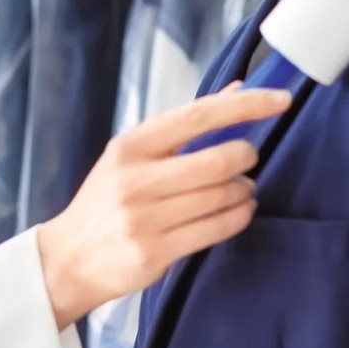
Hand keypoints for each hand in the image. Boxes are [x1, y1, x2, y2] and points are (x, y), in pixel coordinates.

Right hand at [37, 86, 291, 330]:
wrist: (68, 259)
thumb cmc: (109, 200)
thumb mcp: (135, 154)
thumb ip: (185, 125)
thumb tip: (237, 88)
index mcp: (132, 145)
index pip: (198, 115)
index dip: (245, 105)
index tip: (280, 100)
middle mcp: (136, 179)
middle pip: (218, 160)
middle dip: (246, 156)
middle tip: (249, 159)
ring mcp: (145, 218)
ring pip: (222, 196)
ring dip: (245, 190)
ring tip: (243, 188)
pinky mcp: (155, 252)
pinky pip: (218, 228)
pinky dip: (240, 215)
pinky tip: (241, 210)